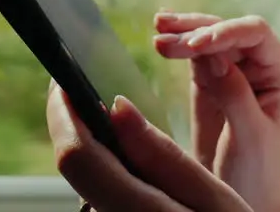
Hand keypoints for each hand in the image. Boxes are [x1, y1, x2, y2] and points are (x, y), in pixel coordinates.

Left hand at [47, 83, 251, 211]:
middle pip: (76, 170)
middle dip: (75, 125)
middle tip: (83, 89)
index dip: (64, 113)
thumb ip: (162, 156)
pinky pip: (103, 199)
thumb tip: (117, 108)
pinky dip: (109, 174)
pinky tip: (128, 161)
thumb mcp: (215, 199)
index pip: (78, 157)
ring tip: (111, 122)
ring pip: (87, 186)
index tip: (64, 79)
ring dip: (94, 151)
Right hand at [154, 13, 279, 211]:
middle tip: (164, 38)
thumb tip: (214, 57)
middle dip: (197, 30)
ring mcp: (231, 69)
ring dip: (183, 31)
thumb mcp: (249, 136)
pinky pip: (192, 54)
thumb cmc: (255, 169)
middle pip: (226, 30)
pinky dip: (177, 44)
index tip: (199, 45)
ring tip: (158, 29)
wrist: (240, 193)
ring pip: (207, 37)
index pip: (256, 35)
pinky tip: (161, 37)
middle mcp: (256, 64)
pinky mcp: (207, 80)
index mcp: (276, 72)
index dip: (228, 32)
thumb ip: (236, 95)